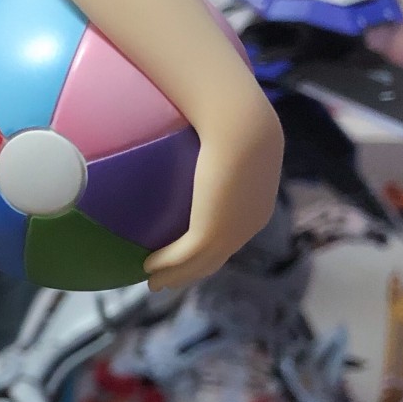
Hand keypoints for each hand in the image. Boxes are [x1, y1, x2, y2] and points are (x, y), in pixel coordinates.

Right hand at [143, 100, 283, 292]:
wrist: (242, 125)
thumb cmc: (235, 120)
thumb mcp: (231, 139)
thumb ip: (219, 147)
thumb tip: (198, 138)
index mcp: (255, 209)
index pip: (231, 238)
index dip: (209, 251)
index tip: (189, 256)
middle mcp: (247, 227)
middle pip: (215, 259)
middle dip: (190, 272)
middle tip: (167, 279)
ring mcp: (231, 233)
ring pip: (199, 264)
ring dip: (175, 276)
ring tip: (153, 281)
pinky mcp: (210, 233)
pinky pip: (181, 256)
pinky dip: (165, 264)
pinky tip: (147, 265)